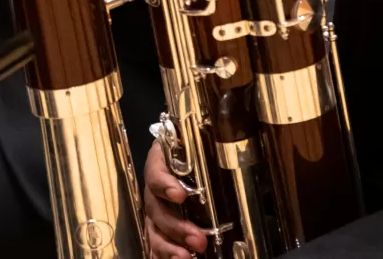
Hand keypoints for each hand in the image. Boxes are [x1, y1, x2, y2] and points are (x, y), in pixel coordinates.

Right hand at [143, 141, 207, 258]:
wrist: (190, 152)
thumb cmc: (199, 142)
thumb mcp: (202, 136)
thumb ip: (210, 137)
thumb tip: (228, 135)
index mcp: (161, 160)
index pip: (155, 171)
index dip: (165, 184)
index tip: (180, 195)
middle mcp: (154, 187)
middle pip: (156, 209)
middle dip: (176, 227)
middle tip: (198, 240)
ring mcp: (155, 209)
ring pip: (154, 231)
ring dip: (170, 247)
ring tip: (187, 257)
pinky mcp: (158, 226)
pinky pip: (155, 243)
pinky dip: (163, 254)